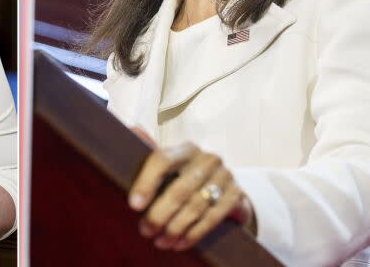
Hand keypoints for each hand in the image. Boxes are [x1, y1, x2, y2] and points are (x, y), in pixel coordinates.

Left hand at [128, 130, 254, 251]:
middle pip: (179, 188)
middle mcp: (207, 159)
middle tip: (145, 230)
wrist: (223, 187)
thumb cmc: (186, 175)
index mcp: (185, 148)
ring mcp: (224, 176)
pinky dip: (194, 233)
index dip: (147, 183)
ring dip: (176, 227)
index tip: (133, 205)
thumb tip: (133, 127)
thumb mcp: (169, 164)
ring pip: (196, 205)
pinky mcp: (236, 194)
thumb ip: (150, 149)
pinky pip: (212, 217)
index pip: (163, 160)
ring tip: (160, 241)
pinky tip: (180, 243)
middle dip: (160, 214)